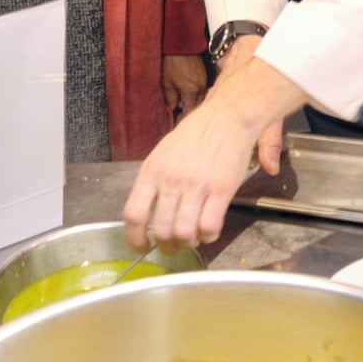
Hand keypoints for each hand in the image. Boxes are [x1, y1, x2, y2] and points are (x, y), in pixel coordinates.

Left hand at [122, 36, 295, 250]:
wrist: (229, 115)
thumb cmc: (198, 132)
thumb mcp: (165, 152)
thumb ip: (156, 181)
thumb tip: (148, 210)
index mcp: (153, 170)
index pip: (133, 214)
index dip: (134, 238)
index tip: (141, 246)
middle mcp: (171, 179)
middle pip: (160, 229)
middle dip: (166, 245)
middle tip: (173, 246)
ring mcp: (196, 185)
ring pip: (184, 232)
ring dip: (188, 242)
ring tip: (193, 239)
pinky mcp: (220, 189)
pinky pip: (209, 226)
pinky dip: (208, 236)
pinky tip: (210, 230)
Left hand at [162, 54, 207, 119]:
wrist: (181, 44)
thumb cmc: (172, 62)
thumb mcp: (167, 82)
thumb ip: (170, 99)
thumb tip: (172, 109)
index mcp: (192, 91)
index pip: (189, 111)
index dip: (182, 118)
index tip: (176, 122)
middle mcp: (201, 88)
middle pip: (197, 107)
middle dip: (188, 113)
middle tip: (178, 117)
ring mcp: (204, 82)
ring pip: (200, 100)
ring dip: (192, 105)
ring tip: (182, 107)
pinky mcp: (204, 76)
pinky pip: (202, 92)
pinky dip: (195, 97)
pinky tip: (187, 96)